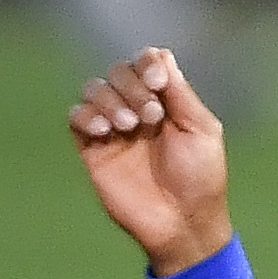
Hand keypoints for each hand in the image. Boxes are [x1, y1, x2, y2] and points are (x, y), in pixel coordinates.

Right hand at [70, 48, 233, 277]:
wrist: (181, 222)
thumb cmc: (200, 178)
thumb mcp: (201, 129)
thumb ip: (179, 92)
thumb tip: (160, 56)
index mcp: (166, 101)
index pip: (147, 63)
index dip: (147, 64)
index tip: (158, 83)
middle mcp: (137, 109)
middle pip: (120, 72)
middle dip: (133, 87)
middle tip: (151, 117)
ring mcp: (114, 129)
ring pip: (95, 89)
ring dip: (110, 100)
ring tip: (128, 126)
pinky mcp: (93, 149)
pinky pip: (76, 117)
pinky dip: (86, 115)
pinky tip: (104, 130)